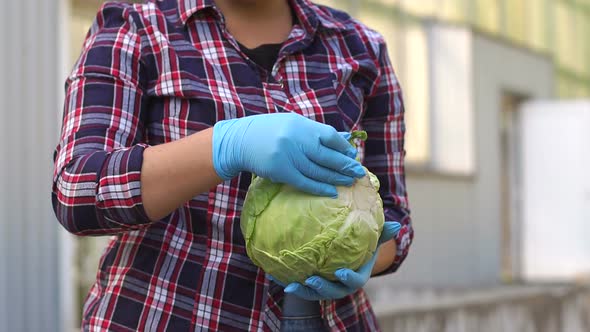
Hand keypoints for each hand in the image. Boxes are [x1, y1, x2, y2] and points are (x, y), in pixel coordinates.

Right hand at [212, 113, 365, 195]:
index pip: (329, 136)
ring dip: (335, 178)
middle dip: (344, 165)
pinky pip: (304, 182)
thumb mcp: (292, 124)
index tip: (352, 155)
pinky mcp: (280, 171)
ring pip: (317, 171)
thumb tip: (345, 139)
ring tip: (348, 182)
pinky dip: (319, 188)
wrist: (240, 140)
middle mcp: (295, 139)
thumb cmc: (269, 131)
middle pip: (326, 155)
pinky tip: (331, 192)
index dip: (343, 147)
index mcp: (300, 125)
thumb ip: (315, 132)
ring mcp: (287, 156)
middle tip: (358, 173)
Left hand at [268, 221, 401, 300]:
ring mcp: (324, 285)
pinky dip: (286, 279)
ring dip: (301, 290)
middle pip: (331, 292)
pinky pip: (298, 283)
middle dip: (320, 289)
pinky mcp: (309, 282)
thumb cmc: (360, 243)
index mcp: (356, 275)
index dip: (348, 279)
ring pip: (312, 293)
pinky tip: (272, 273)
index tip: (340, 272)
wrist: (344, 252)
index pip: (355, 281)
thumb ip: (382, 232)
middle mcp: (340, 284)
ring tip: (288, 284)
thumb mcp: (372, 237)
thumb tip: (397, 225)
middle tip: (310, 281)